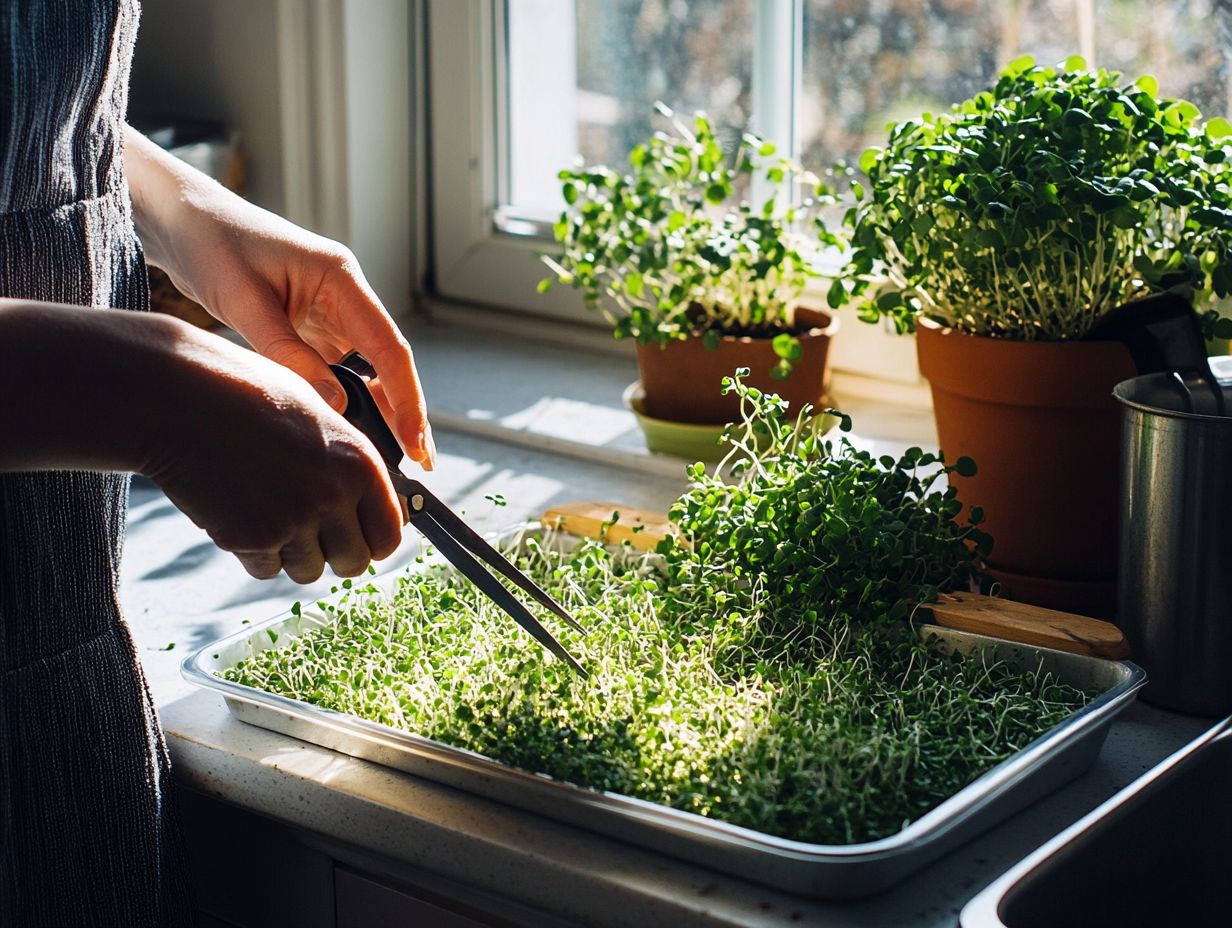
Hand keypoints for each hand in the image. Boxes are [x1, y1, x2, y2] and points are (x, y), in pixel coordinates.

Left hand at [125, 127, 435, 469]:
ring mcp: (328, 310)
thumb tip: (337, 407)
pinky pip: (335, 367)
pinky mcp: (307, 324)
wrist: (178, 218)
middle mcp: (344, 295)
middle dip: (403, 410)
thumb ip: (291, 356)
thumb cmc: (210, 245)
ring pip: (364, 368)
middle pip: (387, 361)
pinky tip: (343, 427)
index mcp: (341, 280)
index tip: (415, 440)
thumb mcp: (247, 304)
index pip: (389, 347)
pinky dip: (343, 397)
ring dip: (374, 407)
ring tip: (384, 454)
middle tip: (417, 461)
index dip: (407, 397)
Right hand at [143, 317, 404, 581]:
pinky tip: (239, 511)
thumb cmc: (246, 395)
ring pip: (309, 571)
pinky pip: (266, 569)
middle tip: (310, 534)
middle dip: (334, 555)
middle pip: (354, 563)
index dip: (374, 540)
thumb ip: (348, 462)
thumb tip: (372, 501)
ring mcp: (292, 520)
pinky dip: (254, 552)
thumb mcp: (316, 414)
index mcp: (360, 462)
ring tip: (268, 510)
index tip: (359, 538)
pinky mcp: (250, 538)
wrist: (179, 397)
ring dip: (292, 554)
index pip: (390, 534)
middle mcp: (334, 495)